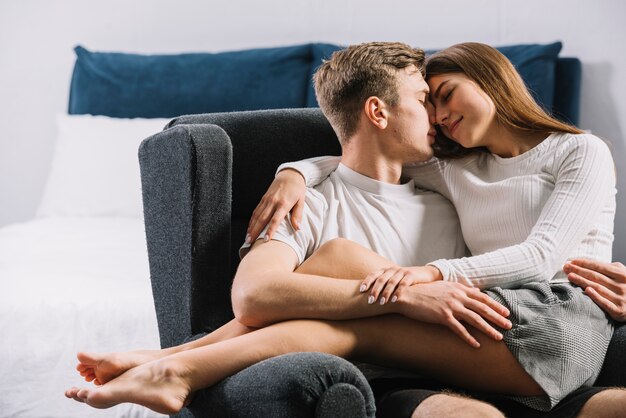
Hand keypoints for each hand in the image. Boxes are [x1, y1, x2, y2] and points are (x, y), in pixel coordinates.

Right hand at [247, 169, 306, 242]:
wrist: (289, 174)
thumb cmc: (297, 189)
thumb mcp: (301, 201)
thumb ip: (298, 215)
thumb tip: (298, 229)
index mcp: (283, 204)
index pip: (275, 219)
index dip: (270, 230)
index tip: (266, 240)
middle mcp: (273, 202)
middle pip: (262, 219)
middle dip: (255, 231)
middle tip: (250, 242)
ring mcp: (267, 200)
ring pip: (257, 215)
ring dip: (251, 227)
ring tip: (247, 238)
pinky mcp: (263, 199)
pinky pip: (256, 211)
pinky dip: (252, 220)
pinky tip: (249, 228)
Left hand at [360, 265, 442, 304]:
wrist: (424, 274)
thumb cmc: (404, 281)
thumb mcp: (393, 281)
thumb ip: (383, 286)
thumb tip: (367, 297)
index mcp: (386, 270)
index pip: (373, 274)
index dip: (367, 282)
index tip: (361, 291)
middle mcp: (392, 269)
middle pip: (381, 279)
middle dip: (375, 290)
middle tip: (370, 301)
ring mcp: (402, 271)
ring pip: (392, 282)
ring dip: (386, 293)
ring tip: (382, 303)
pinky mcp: (411, 275)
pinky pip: (404, 284)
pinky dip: (399, 292)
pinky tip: (395, 300)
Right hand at [396, 281, 511, 347]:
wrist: (407, 295)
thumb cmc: (424, 291)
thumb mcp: (444, 286)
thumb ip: (460, 288)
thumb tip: (475, 291)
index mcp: (458, 288)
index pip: (482, 297)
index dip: (495, 305)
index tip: (506, 312)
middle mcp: (457, 296)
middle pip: (482, 308)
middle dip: (497, 318)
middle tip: (509, 326)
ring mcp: (450, 306)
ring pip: (475, 319)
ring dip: (488, 329)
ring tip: (498, 337)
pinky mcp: (442, 316)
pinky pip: (459, 329)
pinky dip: (469, 337)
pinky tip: (476, 345)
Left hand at [564, 259, 625, 321]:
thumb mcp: (623, 274)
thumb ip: (610, 268)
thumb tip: (587, 263)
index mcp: (622, 274)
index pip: (599, 266)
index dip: (584, 263)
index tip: (571, 261)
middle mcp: (622, 285)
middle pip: (596, 276)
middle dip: (579, 270)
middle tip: (566, 267)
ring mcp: (621, 298)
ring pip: (598, 288)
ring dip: (582, 281)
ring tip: (570, 276)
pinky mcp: (619, 311)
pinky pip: (605, 303)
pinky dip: (596, 296)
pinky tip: (586, 290)